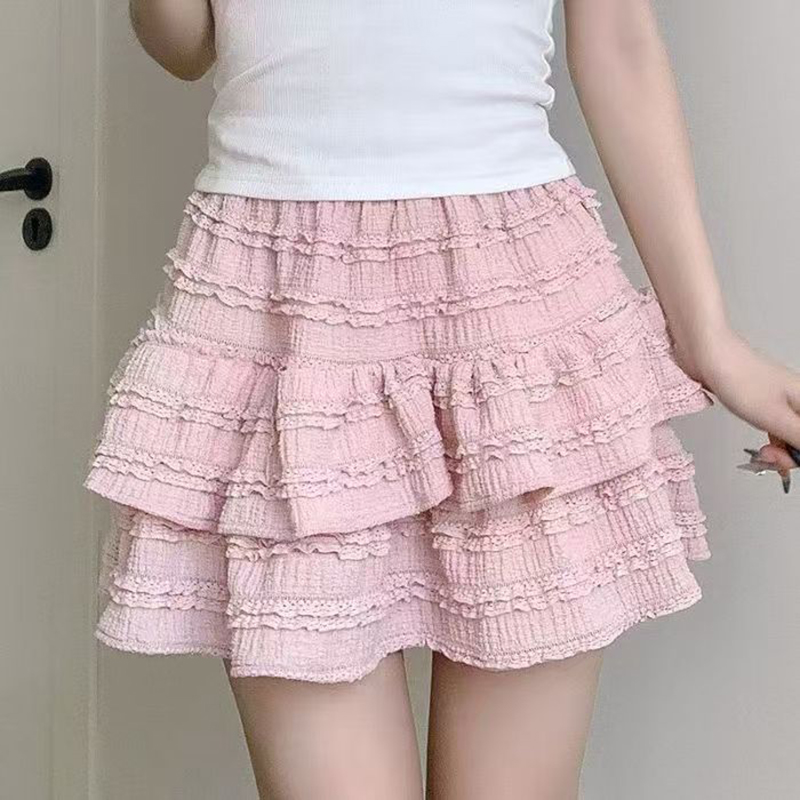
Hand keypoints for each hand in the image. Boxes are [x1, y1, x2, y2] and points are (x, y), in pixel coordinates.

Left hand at [687, 326, 799, 490]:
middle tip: (766, 457)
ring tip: (760, 454)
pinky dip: (771, 441)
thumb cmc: (739, 377)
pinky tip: (761, 447)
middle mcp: (799, 400)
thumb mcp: (775, 417)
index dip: (797, 456)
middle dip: (788, 455)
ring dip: (778, 451)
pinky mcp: (763, 403)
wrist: (708, 353)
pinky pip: (777, 428)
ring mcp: (782, 402)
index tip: (779, 461)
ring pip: (791, 436)